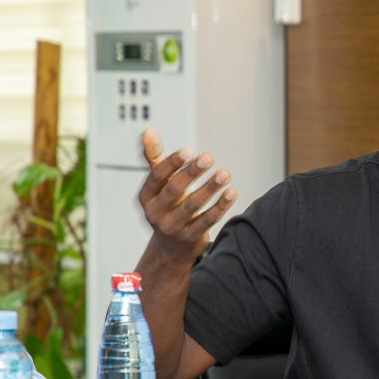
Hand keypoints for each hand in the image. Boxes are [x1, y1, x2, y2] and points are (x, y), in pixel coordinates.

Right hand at [138, 128, 237, 259]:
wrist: (171, 246)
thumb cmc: (168, 205)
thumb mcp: (159, 184)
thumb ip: (155, 158)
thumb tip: (148, 132)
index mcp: (146, 196)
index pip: (157, 177)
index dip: (172, 163)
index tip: (189, 151)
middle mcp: (156, 213)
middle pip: (174, 190)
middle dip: (191, 173)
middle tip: (208, 157)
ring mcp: (173, 227)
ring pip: (192, 206)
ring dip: (209, 189)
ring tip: (225, 174)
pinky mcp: (190, 238)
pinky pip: (207, 221)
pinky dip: (220, 207)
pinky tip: (231, 193)